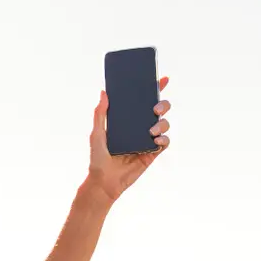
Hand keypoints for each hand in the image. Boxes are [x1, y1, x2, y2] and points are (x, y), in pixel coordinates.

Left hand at [83, 77, 170, 204]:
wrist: (104, 182)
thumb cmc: (98, 158)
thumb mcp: (96, 133)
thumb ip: (100, 114)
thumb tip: (104, 92)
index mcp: (127, 120)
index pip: (142, 102)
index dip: (154, 89)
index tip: (162, 79)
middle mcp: (139, 128)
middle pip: (158, 110)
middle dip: (162, 104)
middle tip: (155, 107)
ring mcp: (147, 140)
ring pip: (164, 125)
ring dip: (162, 123)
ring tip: (151, 130)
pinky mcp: (152, 154)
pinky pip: (164, 143)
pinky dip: (163, 139)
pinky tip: (156, 140)